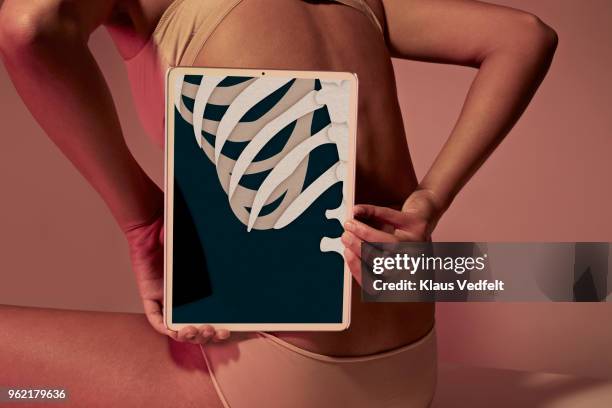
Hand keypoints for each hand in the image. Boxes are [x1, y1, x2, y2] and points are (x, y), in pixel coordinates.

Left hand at [124, 212, 229, 343]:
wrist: (155, 225)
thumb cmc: (180, 234)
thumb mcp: (203, 254)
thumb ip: (216, 264)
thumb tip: (247, 267)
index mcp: (196, 292)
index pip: (208, 317)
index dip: (217, 328)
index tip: (229, 330)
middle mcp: (181, 299)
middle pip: (194, 327)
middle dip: (206, 334)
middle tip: (217, 331)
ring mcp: (165, 298)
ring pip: (175, 328)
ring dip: (188, 335)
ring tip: (200, 331)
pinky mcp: (149, 294)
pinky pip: (155, 318)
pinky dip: (164, 326)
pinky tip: (175, 330)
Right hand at [341, 189, 444, 284]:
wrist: (426, 211)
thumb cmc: (399, 230)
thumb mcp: (381, 244)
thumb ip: (366, 248)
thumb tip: (346, 247)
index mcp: (402, 273)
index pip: (379, 282)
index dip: (359, 269)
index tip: (347, 254)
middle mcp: (413, 262)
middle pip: (383, 262)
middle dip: (360, 248)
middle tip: (345, 237)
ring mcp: (419, 243)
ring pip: (390, 243)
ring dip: (365, 232)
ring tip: (349, 224)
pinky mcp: (419, 224)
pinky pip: (391, 218)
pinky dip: (371, 211)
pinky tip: (358, 210)